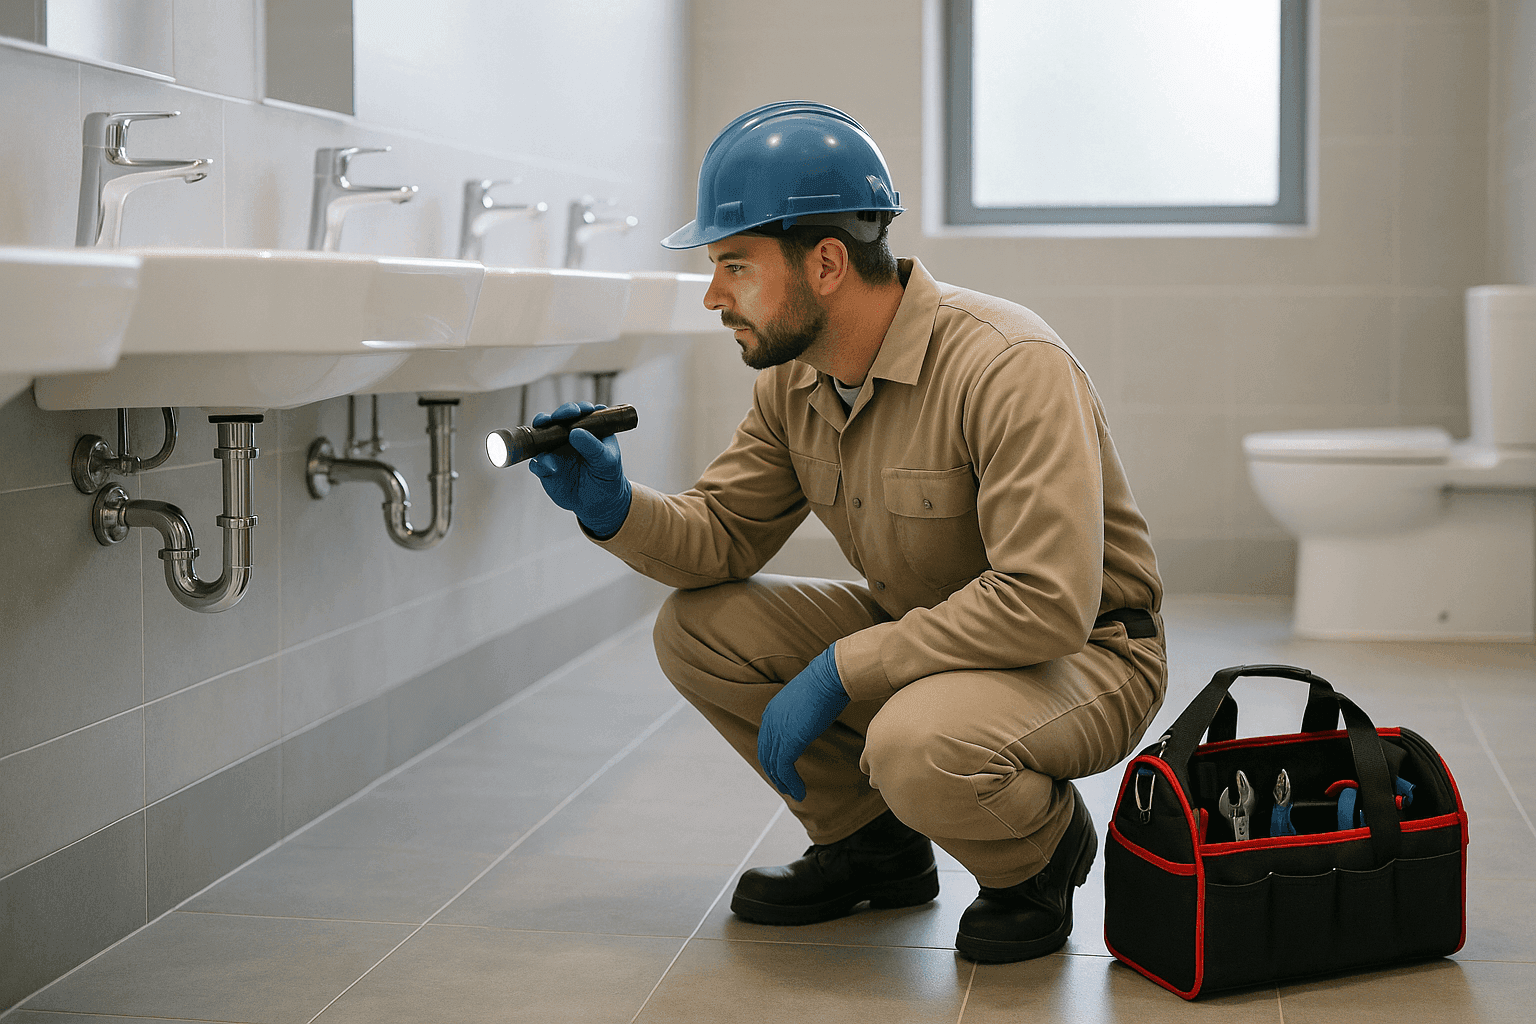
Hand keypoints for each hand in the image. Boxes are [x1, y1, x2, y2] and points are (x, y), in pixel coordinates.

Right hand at [526, 401, 632, 538]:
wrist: (599, 503)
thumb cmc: (607, 476)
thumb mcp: (607, 461)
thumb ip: (593, 446)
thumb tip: (575, 432)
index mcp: (587, 429)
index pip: (580, 412)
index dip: (577, 409)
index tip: (579, 411)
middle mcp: (567, 435)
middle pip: (557, 419)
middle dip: (556, 415)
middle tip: (558, 418)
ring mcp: (554, 450)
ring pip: (540, 436)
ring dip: (540, 432)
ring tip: (544, 435)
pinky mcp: (545, 467)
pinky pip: (537, 463)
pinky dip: (540, 464)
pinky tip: (550, 468)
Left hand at [758, 645, 849, 800]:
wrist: (830, 677)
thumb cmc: (827, 683)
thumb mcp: (808, 701)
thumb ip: (802, 714)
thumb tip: (810, 720)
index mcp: (773, 711)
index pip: (767, 741)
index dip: (772, 759)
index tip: (782, 771)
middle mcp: (770, 721)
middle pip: (766, 755)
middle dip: (775, 774)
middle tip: (786, 787)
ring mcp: (777, 732)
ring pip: (773, 766)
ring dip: (783, 783)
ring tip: (794, 793)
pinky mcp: (788, 742)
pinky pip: (783, 769)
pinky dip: (790, 783)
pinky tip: (799, 791)